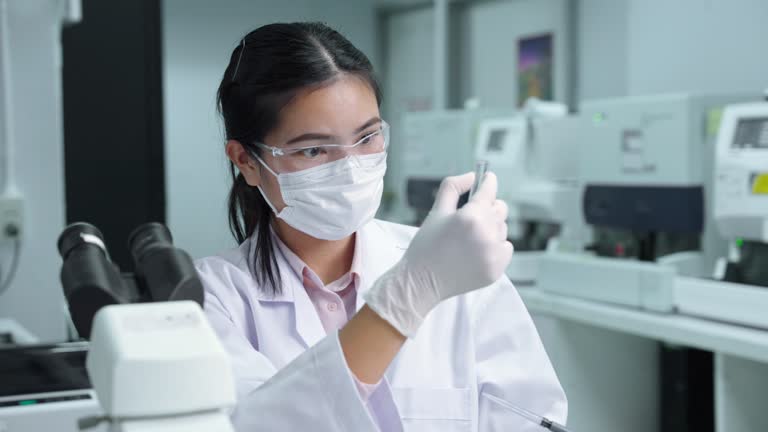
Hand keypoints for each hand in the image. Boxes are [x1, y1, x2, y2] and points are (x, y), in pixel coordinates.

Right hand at [364, 172, 512, 336]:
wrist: (422, 282)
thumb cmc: (426, 245)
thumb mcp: (436, 211)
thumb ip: (453, 187)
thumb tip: (472, 176)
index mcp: (471, 217)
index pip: (488, 191)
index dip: (489, 182)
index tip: (489, 177)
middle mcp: (486, 234)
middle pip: (499, 209)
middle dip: (488, 206)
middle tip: (474, 212)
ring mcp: (493, 253)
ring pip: (502, 229)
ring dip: (491, 227)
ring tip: (470, 236)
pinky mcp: (497, 269)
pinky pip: (506, 248)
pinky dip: (496, 246)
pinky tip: (477, 250)